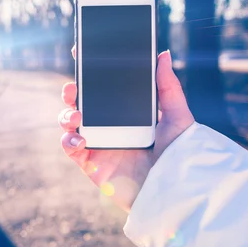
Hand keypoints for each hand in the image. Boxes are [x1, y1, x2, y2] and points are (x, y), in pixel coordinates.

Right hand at [59, 47, 193, 211]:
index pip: (102, 87)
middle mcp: (108, 125)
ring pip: (69, 122)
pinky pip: (70, 148)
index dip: (88, 71)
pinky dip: (68, 141)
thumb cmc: (180, 157)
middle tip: (73, 87)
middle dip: (71, 91)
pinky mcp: (91, 164)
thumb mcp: (178, 117)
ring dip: (66, 114)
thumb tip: (162, 54)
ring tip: (77, 115)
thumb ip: (168, 87)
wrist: (176, 193)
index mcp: (125, 111)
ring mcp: (97, 144)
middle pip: (80, 102)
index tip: (81, 53)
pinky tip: (79, 139)